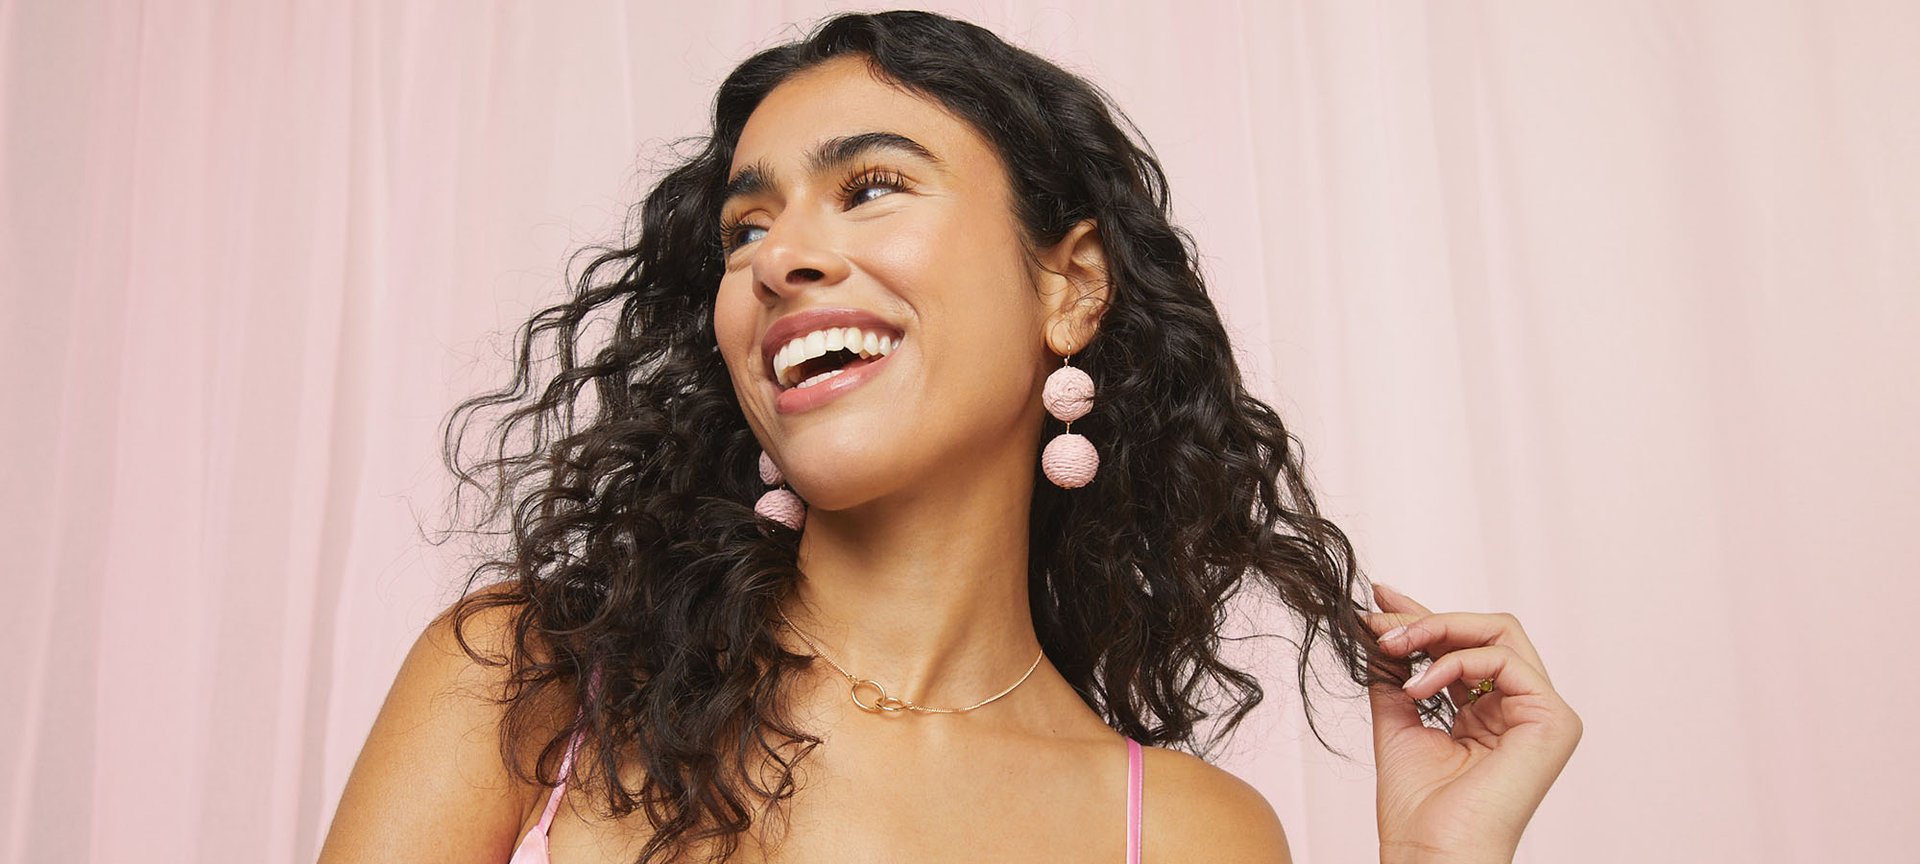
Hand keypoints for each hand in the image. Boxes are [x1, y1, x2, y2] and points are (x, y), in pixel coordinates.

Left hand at [1364, 582, 1581, 863]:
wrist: (1431, 851)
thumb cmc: (1417, 808)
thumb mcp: (1399, 722)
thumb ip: (1398, 675)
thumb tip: (1383, 626)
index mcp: (1493, 713)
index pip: (1465, 647)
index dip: (1424, 617)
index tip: (1380, 599)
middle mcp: (1523, 710)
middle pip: (1487, 631)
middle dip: (1427, 619)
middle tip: (1381, 625)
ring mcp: (1543, 714)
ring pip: (1500, 633)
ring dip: (1437, 631)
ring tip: (1392, 649)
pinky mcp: (1553, 720)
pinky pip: (1506, 660)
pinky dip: (1456, 661)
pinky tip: (1420, 687)